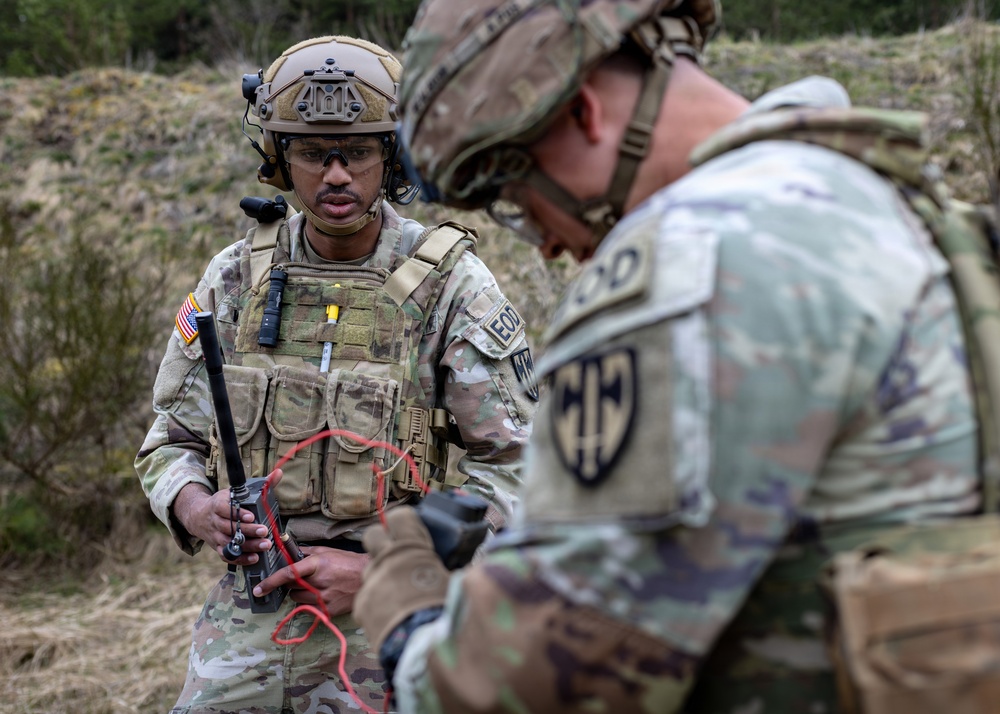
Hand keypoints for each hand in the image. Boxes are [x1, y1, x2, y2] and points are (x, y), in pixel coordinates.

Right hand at [171, 470, 283, 566]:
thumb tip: (279, 472)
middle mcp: (214, 521)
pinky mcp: (217, 547)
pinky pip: (226, 555)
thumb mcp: (236, 491)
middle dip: (248, 530)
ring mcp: (215, 535)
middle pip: (229, 527)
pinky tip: (254, 558)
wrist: (198, 516)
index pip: (224, 508)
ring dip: (248, 545)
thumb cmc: (223, 502)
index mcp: (217, 504)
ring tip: (264, 545)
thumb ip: (261, 484)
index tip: (251, 516)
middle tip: (264, 531)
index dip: (237, 513)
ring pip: (229, 542)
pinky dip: (240, 558)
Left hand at [253, 546, 369, 615]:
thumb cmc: (348, 562)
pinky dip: (309, 602)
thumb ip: (306, 552)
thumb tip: (288, 552)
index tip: (259, 589)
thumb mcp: (328, 551)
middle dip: (292, 582)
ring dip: (299, 593)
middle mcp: (320, 582)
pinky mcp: (327, 610)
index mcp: (319, 564)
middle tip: (304, 578)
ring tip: (315, 586)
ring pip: (296, 599)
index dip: (271, 582)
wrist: (368, 578)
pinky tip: (321, 595)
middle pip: (291, 587)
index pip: (289, 574)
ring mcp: (324, 598)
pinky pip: (307, 608)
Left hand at [355, 507, 449, 650]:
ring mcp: (370, 581)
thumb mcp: (450, 578)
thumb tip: (455, 562)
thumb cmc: (443, 608)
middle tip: (396, 555)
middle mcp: (386, 559)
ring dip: (381, 576)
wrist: (423, 643)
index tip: (409, 530)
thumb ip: (441, 564)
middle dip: (381, 541)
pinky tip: (392, 614)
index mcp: (410, 547)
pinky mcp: (360, 604)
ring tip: (398, 594)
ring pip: (370, 570)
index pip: (399, 516)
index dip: (403, 521)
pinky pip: (367, 597)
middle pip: (372, 535)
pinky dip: (378, 603)